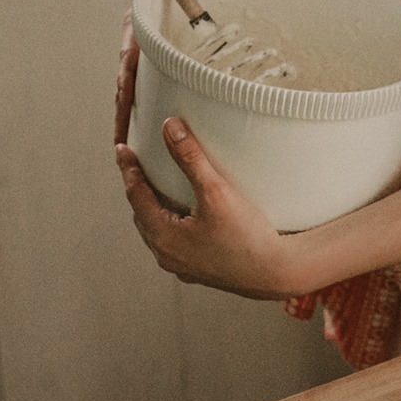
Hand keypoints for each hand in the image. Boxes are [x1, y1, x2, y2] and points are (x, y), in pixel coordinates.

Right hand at [115, 0, 204, 143]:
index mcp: (143, 18)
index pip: (130, 55)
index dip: (126, 82)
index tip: (124, 107)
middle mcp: (148, 38)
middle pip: (133, 81)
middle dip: (127, 114)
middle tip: (126, 149)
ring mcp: (164, 49)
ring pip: (150, 88)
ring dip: (144, 118)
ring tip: (145, 157)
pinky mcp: (181, 55)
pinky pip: (173, 85)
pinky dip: (170, 108)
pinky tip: (177, 137)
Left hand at [118, 118, 298, 299]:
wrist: (277, 273)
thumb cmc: (248, 237)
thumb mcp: (217, 192)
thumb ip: (191, 158)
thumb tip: (169, 127)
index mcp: (163, 237)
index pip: (136, 196)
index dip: (129, 170)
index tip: (123, 149)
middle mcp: (167, 256)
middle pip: (143, 215)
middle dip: (139, 190)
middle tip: (137, 166)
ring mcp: (183, 266)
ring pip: (159, 232)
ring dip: (155, 209)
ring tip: (159, 189)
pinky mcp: (201, 270)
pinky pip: (177, 243)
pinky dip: (174, 224)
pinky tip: (188, 217)